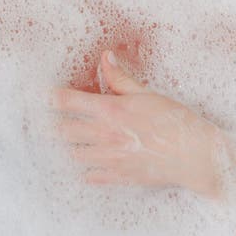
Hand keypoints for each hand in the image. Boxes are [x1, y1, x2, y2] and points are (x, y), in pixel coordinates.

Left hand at [51, 49, 231, 197]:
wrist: (194, 155)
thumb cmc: (174, 121)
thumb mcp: (147, 94)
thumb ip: (121, 79)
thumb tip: (105, 58)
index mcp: (110, 110)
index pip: (69, 102)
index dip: (51, 98)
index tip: (43, 95)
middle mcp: (105, 135)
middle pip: (63, 131)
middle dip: (51, 124)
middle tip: (42, 120)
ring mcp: (110, 158)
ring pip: (73, 154)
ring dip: (66, 147)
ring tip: (59, 142)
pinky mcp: (118, 177)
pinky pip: (91, 176)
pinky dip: (84, 170)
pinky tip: (83, 165)